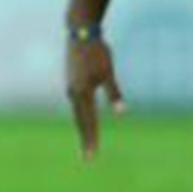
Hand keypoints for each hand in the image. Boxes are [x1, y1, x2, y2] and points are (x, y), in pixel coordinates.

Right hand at [65, 36, 123, 160]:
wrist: (79, 33)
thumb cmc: (97, 52)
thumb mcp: (108, 72)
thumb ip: (113, 92)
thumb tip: (121, 111)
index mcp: (82, 92)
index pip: (88, 122)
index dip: (91, 140)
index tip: (92, 156)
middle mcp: (73, 93)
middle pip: (80, 121)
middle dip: (86, 139)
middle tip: (89, 158)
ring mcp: (71, 88)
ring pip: (77, 114)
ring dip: (83, 129)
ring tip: (88, 143)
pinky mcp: (72, 83)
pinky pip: (77, 105)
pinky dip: (81, 117)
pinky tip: (85, 121)